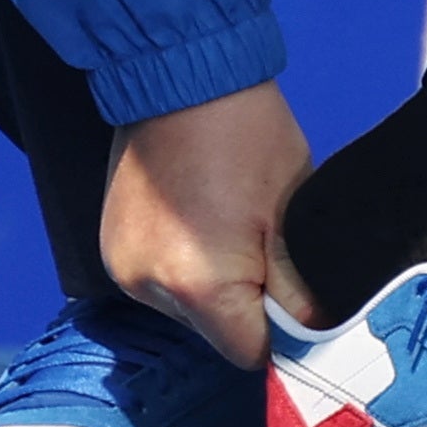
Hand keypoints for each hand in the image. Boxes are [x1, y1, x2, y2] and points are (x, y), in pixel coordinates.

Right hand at [102, 82, 312, 366]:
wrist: (182, 75)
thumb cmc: (246, 134)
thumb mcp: (290, 217)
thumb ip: (298, 289)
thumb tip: (313, 334)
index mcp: (198, 287)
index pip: (249, 352)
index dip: (280, 334)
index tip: (296, 303)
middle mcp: (149, 288)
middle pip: (214, 331)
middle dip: (245, 303)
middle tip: (265, 247)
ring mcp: (124, 267)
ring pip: (187, 308)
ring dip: (213, 284)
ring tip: (229, 225)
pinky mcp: (112, 247)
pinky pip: (160, 279)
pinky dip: (183, 264)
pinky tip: (199, 220)